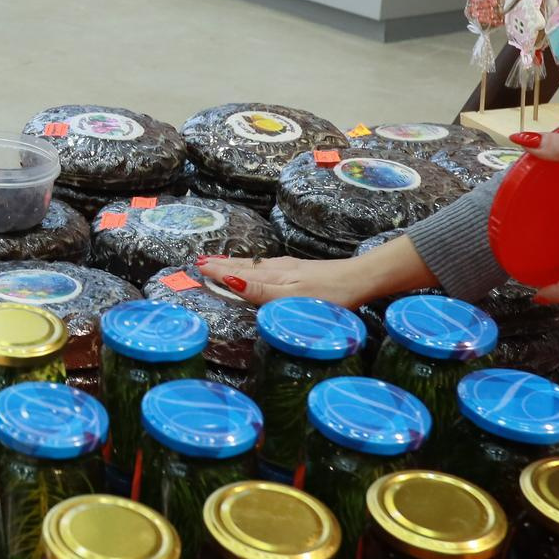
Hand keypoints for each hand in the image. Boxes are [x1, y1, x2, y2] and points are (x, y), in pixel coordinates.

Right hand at [191, 252, 401, 307]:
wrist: (361, 279)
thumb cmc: (329, 294)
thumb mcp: (292, 296)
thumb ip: (261, 291)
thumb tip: (230, 282)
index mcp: (272, 276)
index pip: (238, 274)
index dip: (218, 272)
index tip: (197, 267)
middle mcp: (277, 269)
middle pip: (243, 267)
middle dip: (221, 266)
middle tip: (200, 262)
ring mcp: (290, 269)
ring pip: (254, 266)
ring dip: (234, 265)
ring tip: (219, 263)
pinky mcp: (300, 271)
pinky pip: (266, 268)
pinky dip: (252, 268)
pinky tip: (256, 268)